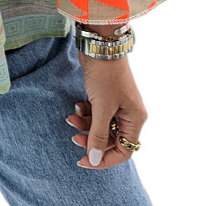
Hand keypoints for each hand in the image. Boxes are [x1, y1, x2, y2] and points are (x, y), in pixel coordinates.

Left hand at [65, 54, 146, 169]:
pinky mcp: (105, 94)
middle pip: (110, 139)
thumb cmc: (105, 76)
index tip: (84, 160)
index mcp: (135, 119)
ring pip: (101, 125)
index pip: (124, 151)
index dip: (104, 159)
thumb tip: (94, 159)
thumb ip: (98, 135)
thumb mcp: (101, 108)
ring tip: (70, 117)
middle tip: (73, 136)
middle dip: (91, 139)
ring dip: (85, 124)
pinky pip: (96, 112)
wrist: (99, 45)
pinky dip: (85, 111)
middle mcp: (129, 114)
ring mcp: (117, 103)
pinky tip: (76, 105)